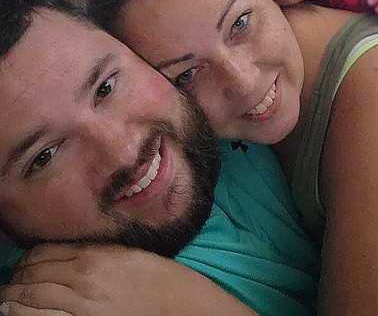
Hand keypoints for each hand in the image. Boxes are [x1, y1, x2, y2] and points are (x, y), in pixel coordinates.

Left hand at [0, 244, 183, 315]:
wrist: (177, 304)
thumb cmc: (157, 278)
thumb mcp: (125, 253)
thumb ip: (95, 251)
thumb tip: (66, 252)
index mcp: (94, 253)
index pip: (44, 252)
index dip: (29, 258)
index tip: (26, 262)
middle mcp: (83, 277)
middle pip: (35, 273)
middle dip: (19, 277)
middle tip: (14, 281)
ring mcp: (81, 304)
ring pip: (32, 296)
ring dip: (15, 296)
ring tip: (8, 298)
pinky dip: (23, 313)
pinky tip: (16, 312)